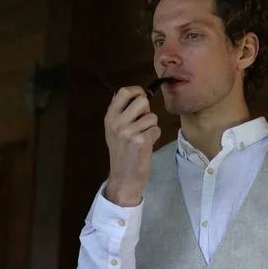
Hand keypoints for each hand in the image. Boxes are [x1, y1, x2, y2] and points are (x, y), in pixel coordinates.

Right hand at [104, 86, 160, 205]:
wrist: (123, 178)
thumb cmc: (121, 152)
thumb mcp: (113, 130)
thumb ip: (121, 112)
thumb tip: (133, 93)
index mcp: (110, 118)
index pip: (123, 92)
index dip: (136, 90)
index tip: (142, 95)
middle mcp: (118, 123)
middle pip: (142, 101)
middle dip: (147, 111)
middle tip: (142, 123)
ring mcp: (129, 132)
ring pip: (152, 117)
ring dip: (151, 126)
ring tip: (143, 137)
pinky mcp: (142, 142)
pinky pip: (157, 129)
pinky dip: (155, 136)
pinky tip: (147, 145)